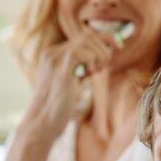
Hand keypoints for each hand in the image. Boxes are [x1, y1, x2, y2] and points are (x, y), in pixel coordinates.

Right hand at [17, 29, 115, 144]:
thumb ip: (81, 69)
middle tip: (105, 66)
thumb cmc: (59, 107)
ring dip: (100, 54)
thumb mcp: (72, 82)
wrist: (42, 124)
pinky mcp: (60, 72)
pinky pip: (80, 52)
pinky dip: (92, 60)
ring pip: (85, 40)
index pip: (83, 37)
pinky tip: (90, 74)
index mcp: (53, 55)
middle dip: (105, 45)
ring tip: (97, 71)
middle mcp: (52, 54)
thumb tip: (103, 57)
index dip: (104, 39)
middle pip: (86, 35)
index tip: (119, 46)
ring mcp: (54, 61)